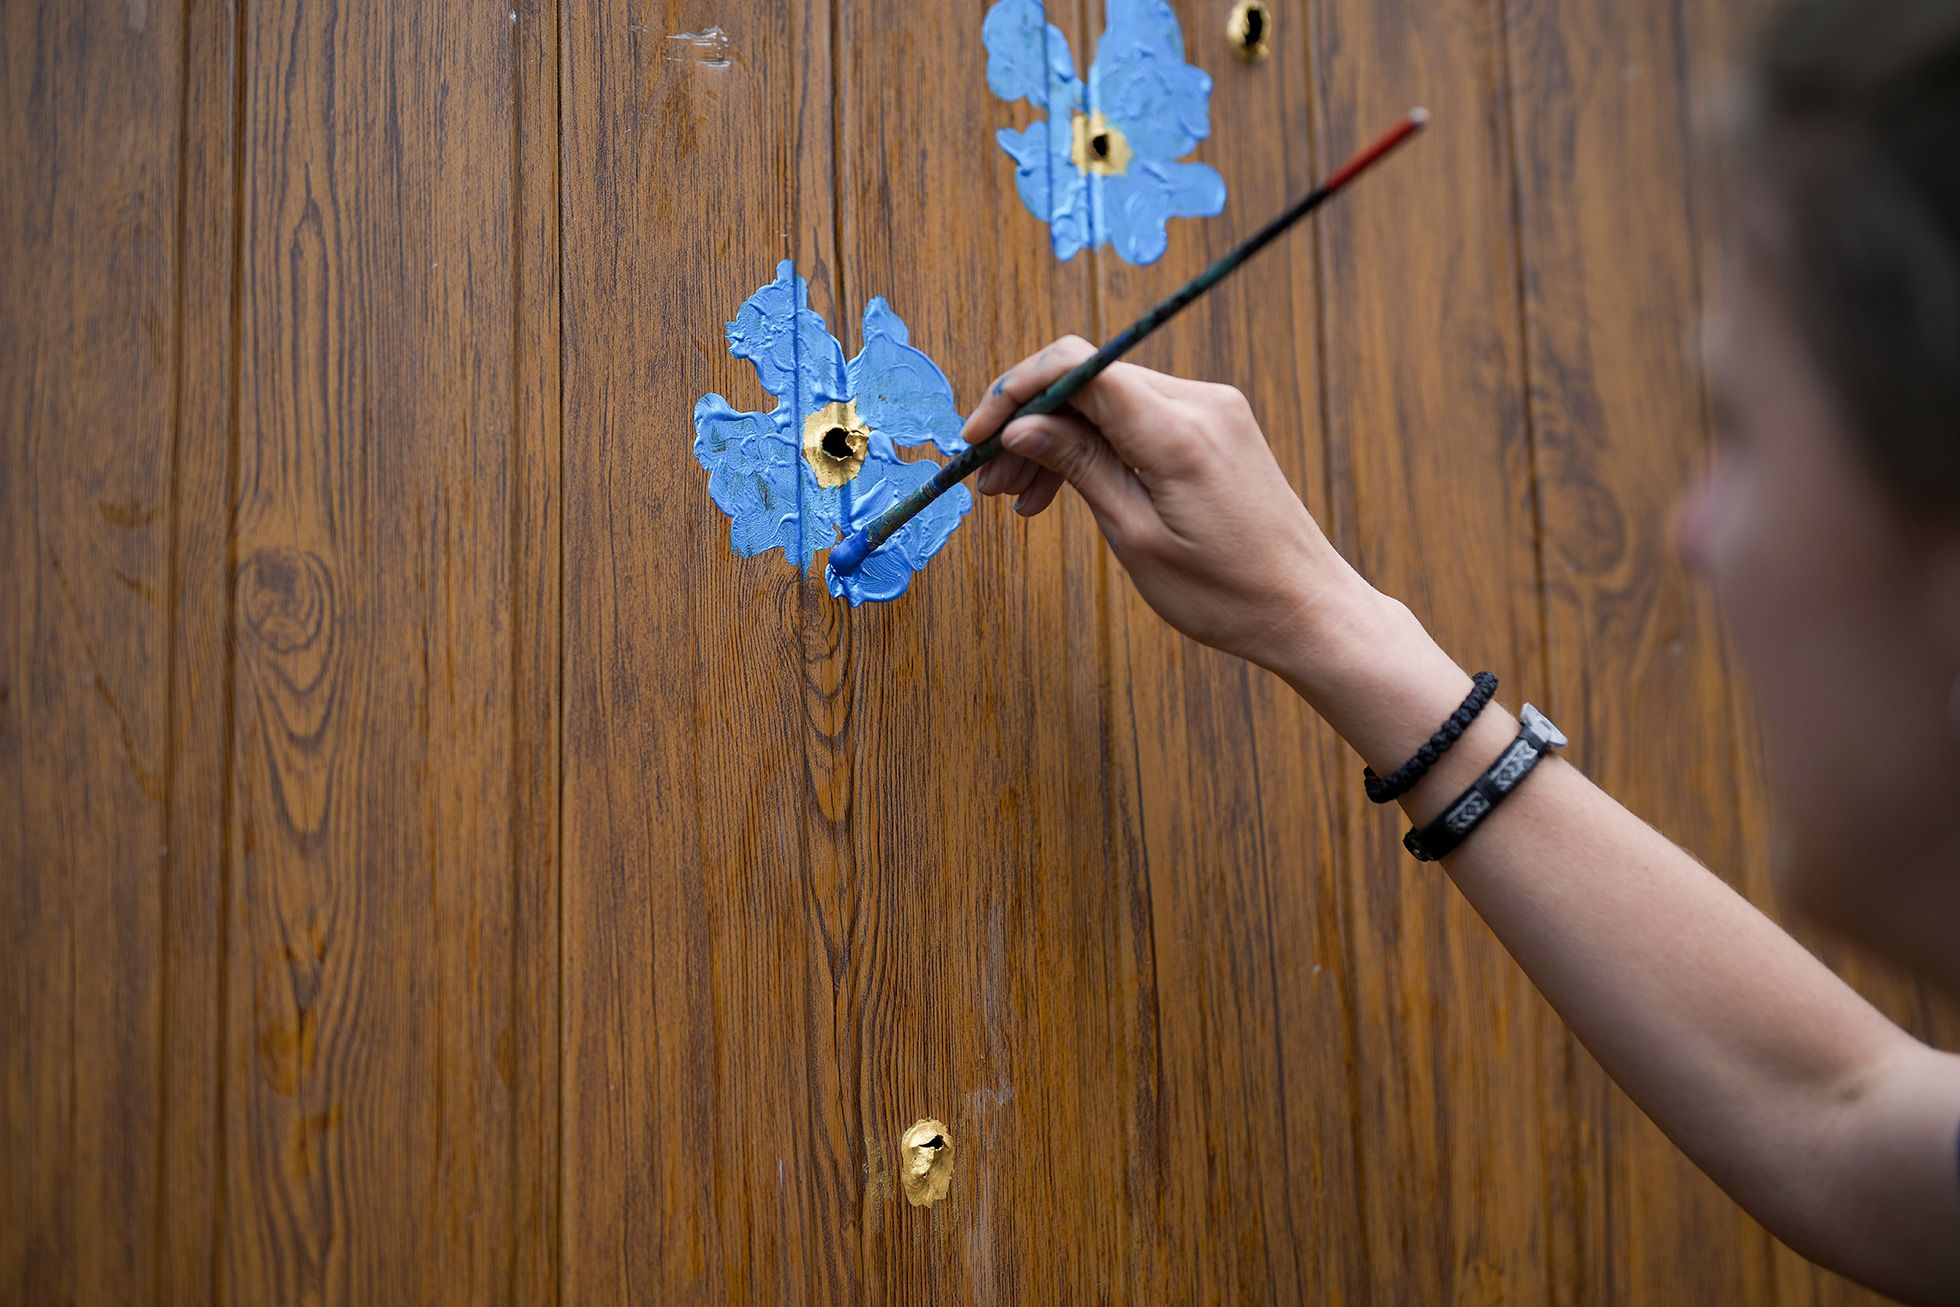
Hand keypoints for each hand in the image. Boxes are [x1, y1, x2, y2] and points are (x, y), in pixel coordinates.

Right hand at [965, 336, 1374, 673]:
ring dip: (1057, 440)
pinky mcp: (1215, 427)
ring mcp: (1211, 410)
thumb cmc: (1226, 591)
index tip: (977, 437)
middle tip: (989, 484)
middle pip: (1087, 381)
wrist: (1306, 608)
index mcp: (1177, 431)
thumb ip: (1080, 467)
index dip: (1015, 393)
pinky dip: (1096, 446)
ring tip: (1020, 498)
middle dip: (1028, 425)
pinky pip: (1138, 418)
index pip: (1076, 367)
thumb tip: (1022, 426)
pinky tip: (1064, 490)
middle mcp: (1198, 402)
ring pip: (1108, 401)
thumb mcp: (1135, 536)